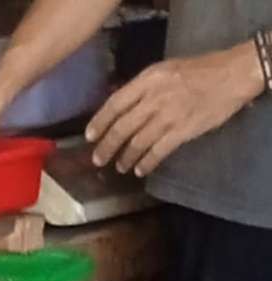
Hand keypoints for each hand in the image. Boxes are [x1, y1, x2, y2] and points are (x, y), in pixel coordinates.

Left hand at [86, 42, 264, 176]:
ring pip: (137, 142)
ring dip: (125, 157)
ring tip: (119, 167)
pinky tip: (140, 170)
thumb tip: (118, 105)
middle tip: (98, 159)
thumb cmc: (198, 70)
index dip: (99, 122)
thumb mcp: (164, 70)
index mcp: (147, 80)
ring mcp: (168, 116)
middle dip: (107, 146)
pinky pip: (158, 151)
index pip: (114, 104)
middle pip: (122, 127)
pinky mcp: (183, 131)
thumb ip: (141, 87)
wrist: (233, 74)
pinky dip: (146, 162)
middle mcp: (154, 98)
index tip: (89, 136)